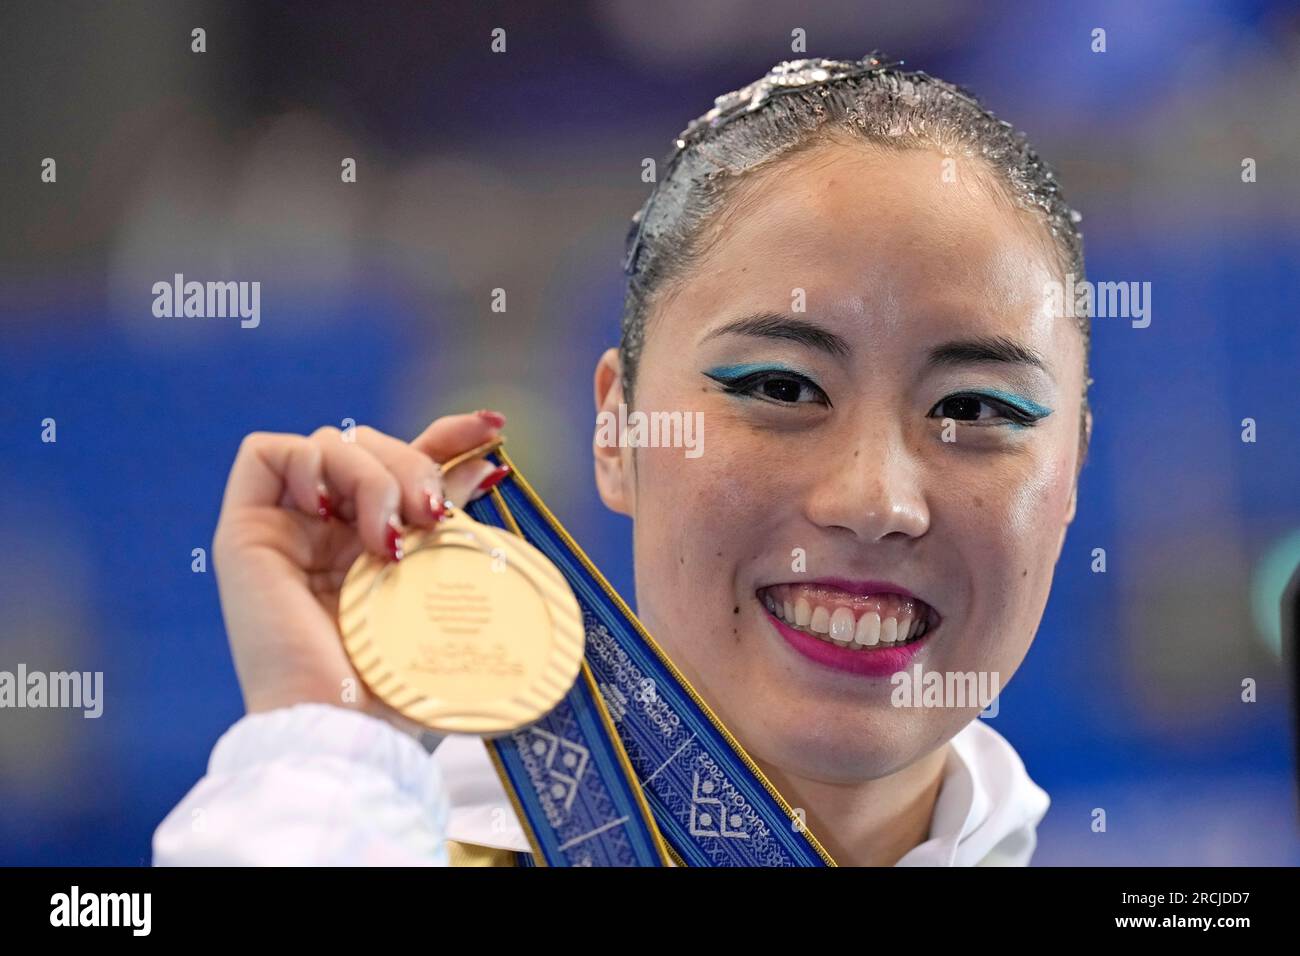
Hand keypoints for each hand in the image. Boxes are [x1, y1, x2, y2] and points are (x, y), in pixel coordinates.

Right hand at [211, 410, 510, 735]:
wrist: (345, 729)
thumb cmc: (396, 685)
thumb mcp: (439, 589)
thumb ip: (449, 526)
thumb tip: (487, 466)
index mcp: (373, 546)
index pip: (407, 465)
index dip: (447, 437)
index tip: (492, 429)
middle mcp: (328, 532)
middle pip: (371, 444)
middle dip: (414, 463)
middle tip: (434, 516)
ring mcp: (286, 530)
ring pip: (332, 442)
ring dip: (374, 474)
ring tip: (387, 537)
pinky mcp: (244, 532)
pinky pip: (265, 451)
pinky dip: (308, 463)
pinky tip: (333, 513)